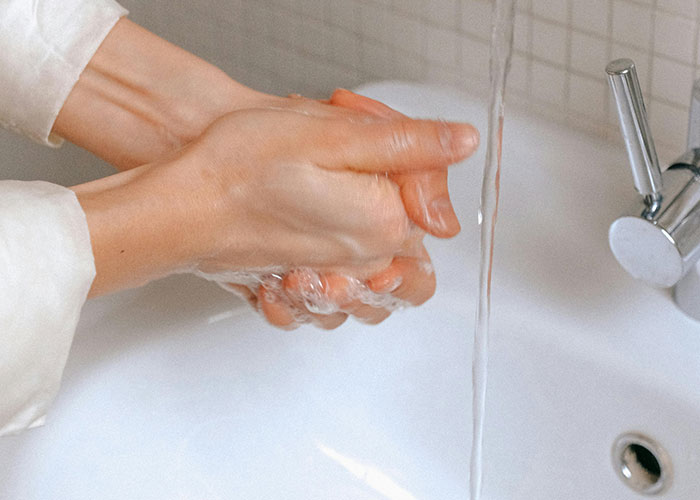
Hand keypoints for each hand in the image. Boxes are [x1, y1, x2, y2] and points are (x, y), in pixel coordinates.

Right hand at [71, 100, 477, 296]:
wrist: (179, 206)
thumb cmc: (240, 167)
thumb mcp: (332, 134)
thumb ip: (408, 144)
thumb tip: (462, 143)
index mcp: (384, 224)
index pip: (433, 203)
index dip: (411, 164)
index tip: (374, 145)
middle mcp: (364, 263)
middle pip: (413, 248)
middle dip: (395, 210)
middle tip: (357, 180)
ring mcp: (332, 282)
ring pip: (379, 283)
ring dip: (369, 253)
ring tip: (333, 217)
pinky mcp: (303, 288)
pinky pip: (334, 301)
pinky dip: (327, 282)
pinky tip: (308, 259)